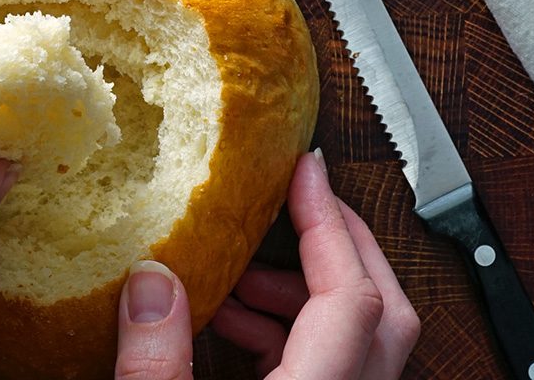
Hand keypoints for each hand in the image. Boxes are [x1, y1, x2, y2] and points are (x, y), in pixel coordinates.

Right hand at [114, 151, 419, 378]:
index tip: (303, 172)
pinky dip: (294, 332)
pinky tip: (232, 324)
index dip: (329, 224)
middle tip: (301, 201)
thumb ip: (157, 359)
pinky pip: (335, 366)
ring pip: (362, 337)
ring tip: (242, 274)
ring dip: (310, 291)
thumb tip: (150, 280)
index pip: (352, 297)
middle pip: (383, 310)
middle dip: (343, 243)